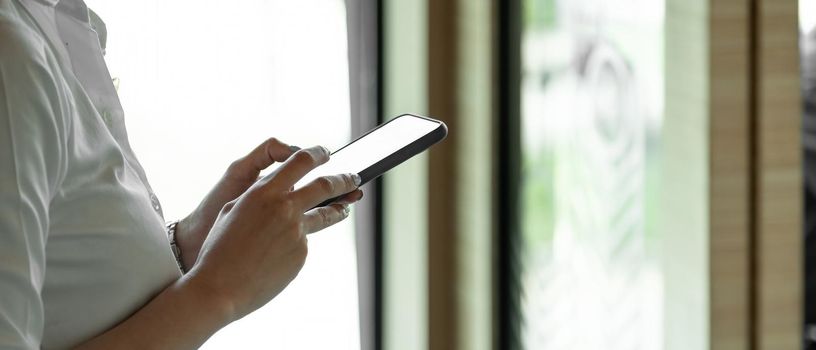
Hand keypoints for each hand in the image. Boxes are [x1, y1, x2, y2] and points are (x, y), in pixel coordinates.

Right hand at [175, 138, 359, 269]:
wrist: (220, 287)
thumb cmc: (219, 248)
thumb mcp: (233, 210)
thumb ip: (260, 196)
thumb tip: (282, 192)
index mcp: (265, 192)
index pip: (301, 161)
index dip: (317, 154)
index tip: (326, 153)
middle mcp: (285, 208)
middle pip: (326, 185)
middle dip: (344, 179)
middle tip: (354, 176)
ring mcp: (297, 232)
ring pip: (326, 215)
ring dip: (340, 208)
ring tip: (346, 206)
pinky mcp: (301, 254)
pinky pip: (304, 242)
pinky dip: (298, 242)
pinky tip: (283, 252)